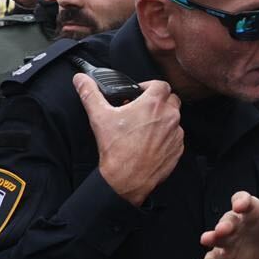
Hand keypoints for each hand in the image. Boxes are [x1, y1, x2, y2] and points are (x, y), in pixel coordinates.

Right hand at [74, 75, 182, 206]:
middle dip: (158, 101)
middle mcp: (169, 116)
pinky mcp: (178, 148)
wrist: (127, 179)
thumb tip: (81, 80)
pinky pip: (176, 136)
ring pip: (174, 118)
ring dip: (163, 119)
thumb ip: (90, 94)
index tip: (140, 93)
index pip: (161, 84)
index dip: (150, 86)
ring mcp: (176, 133)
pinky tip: (151, 141)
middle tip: (142, 109)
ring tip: (145, 127)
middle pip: (171, 99)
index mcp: (153, 104)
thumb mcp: (99, 117)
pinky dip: (166, 135)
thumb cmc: (116, 149)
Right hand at [195, 183, 258, 258]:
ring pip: (218, 237)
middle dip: (224, 224)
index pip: (243, 199)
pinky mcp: (225, 254)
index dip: (241, 200)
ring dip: (211, 238)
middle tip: (222, 229)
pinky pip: (214, 257)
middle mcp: (236, 220)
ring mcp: (228, 237)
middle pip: (227, 219)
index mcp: (250, 207)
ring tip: (206, 240)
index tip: (241, 204)